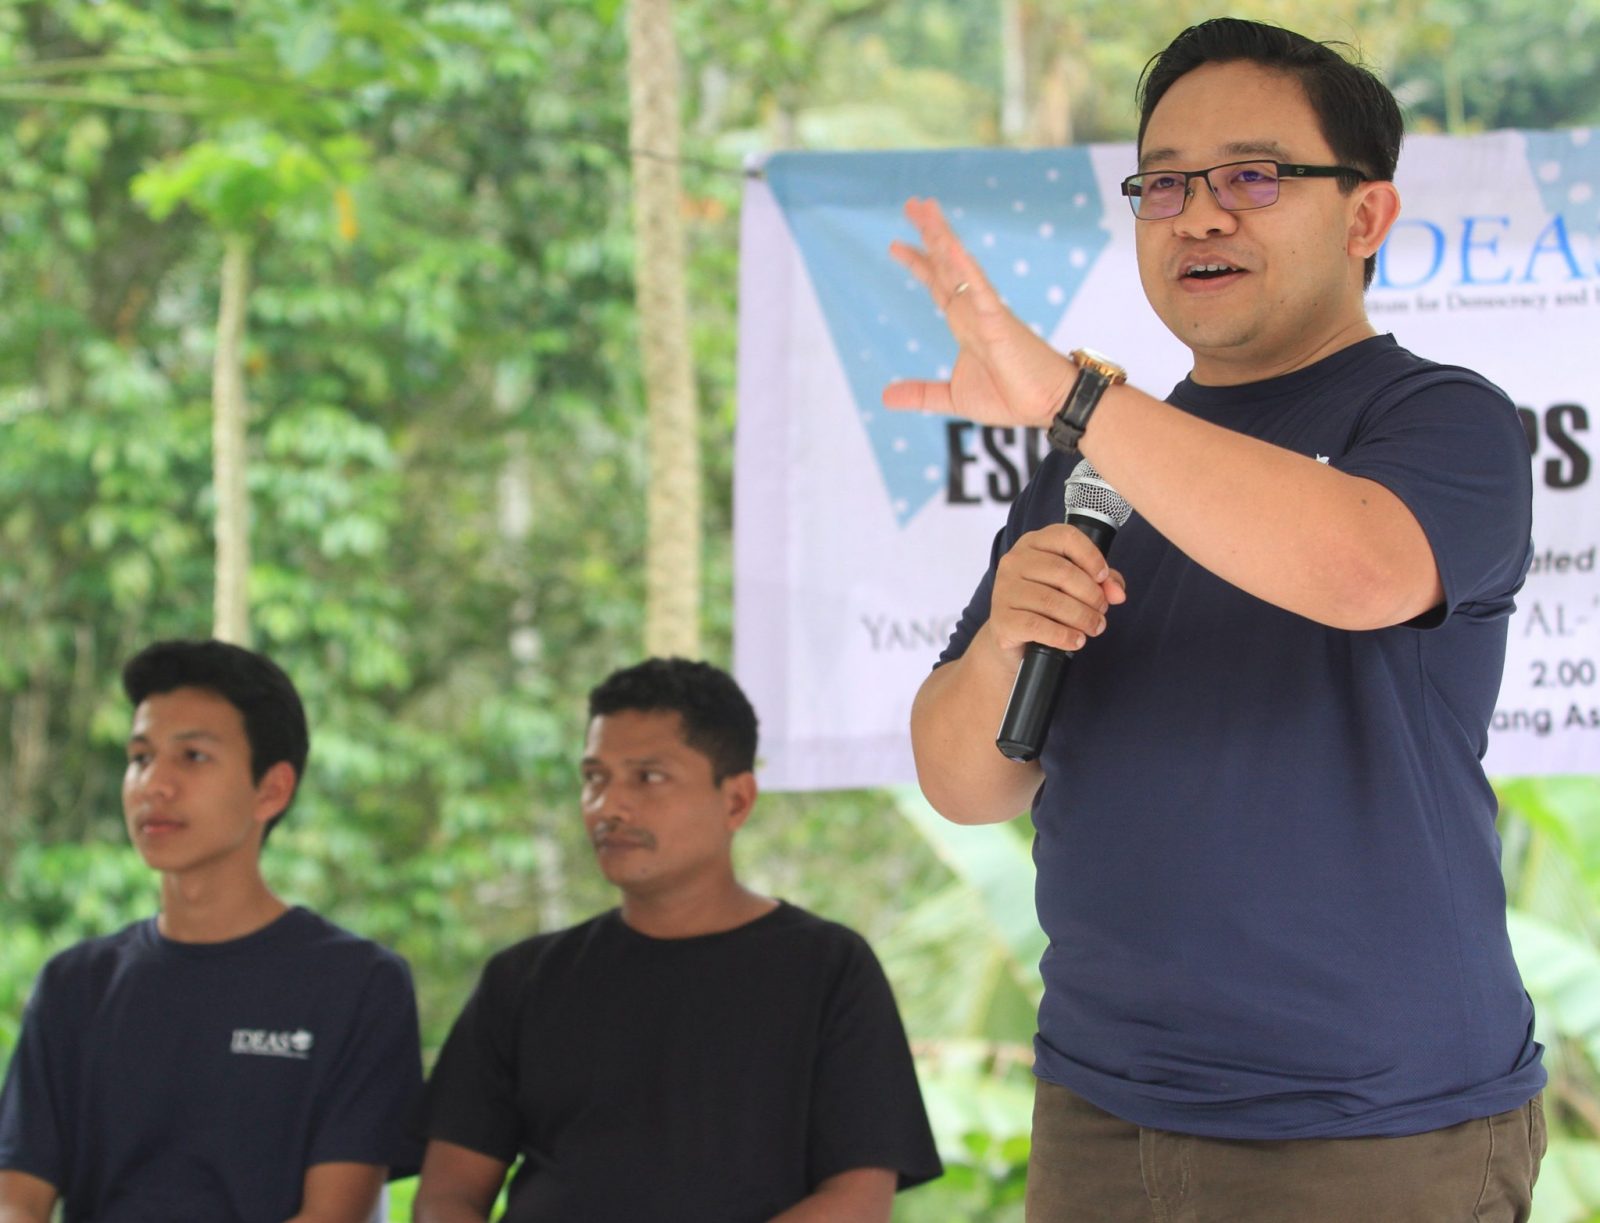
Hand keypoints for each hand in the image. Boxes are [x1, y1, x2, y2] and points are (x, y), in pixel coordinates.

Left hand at [884, 197, 1077, 426]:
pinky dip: (967, 270)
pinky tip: (952, 249)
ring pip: (960, 267)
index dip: (918, 262)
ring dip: (943, 239)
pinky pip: (981, 292)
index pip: (938, 284)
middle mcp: (974, 310)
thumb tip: (884, 396)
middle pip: (946, 264)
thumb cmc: (1010, 397)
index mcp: (964, 324)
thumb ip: (921, 393)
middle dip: (929, 233)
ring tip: (928, 211)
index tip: (896, 244)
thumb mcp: (952, 397)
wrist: (1048, 406)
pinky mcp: (1001, 323)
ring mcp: (987, 313)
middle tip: (912, 203)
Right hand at [987, 524, 1126, 660]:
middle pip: (1063, 572)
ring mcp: (1004, 589)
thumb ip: (1101, 583)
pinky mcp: (1002, 619)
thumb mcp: (1074, 586)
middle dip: (1092, 595)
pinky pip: (1038, 626)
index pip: (1066, 537)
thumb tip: (1118, 593)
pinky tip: (1076, 640)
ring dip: (1082, 617)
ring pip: (1052, 601)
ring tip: (1094, 627)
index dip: (1091, 556)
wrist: (1010, 635)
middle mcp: (1014, 561)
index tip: (1103, 577)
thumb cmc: (1044, 604)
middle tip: (1102, 610)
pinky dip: (1064, 636)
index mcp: (1033, 543)